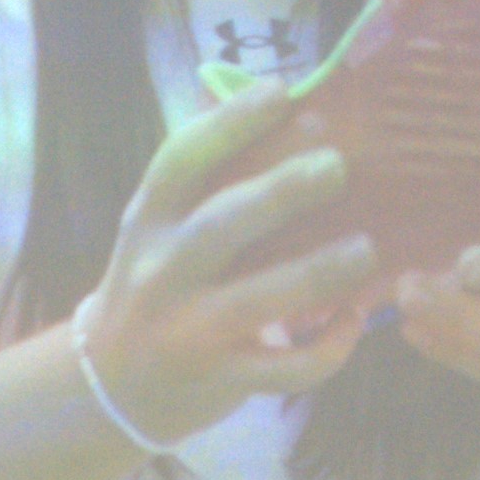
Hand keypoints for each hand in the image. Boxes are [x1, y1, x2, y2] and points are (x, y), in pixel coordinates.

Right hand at [70, 73, 376, 441]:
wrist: (113, 388)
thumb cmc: (154, 291)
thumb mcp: (157, 233)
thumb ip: (204, 184)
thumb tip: (272, 103)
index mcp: (147, 222)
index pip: (182, 161)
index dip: (231, 122)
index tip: (282, 91)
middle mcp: (162, 272)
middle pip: (223, 224)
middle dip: (282, 192)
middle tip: (337, 165)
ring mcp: (190, 330)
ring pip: (261, 299)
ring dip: (318, 272)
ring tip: (365, 248)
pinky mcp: (221, 379)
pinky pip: (284, 365)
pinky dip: (327, 349)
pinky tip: (353, 320)